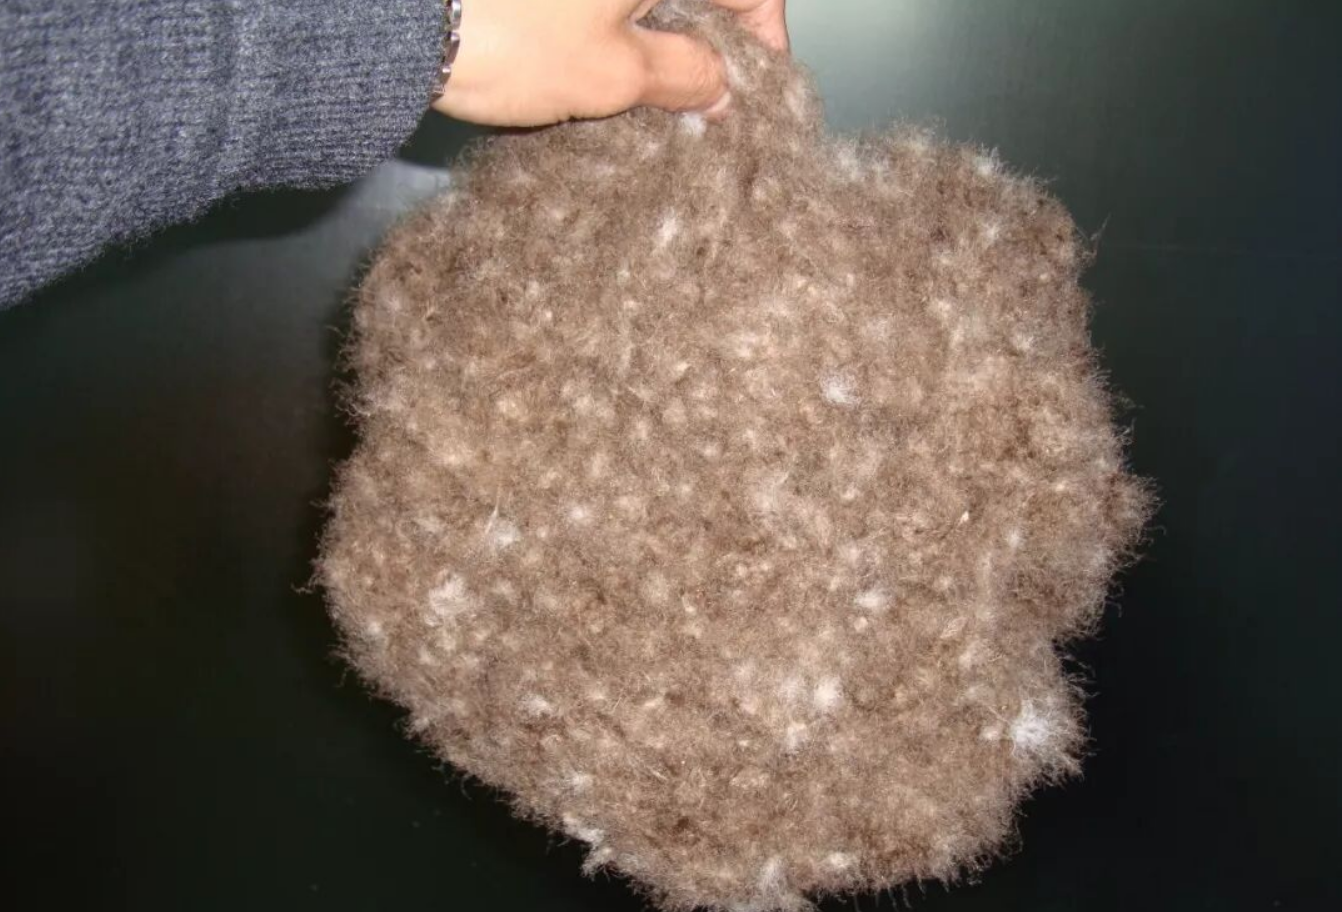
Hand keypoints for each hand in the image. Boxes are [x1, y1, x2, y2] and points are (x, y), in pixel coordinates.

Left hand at [430, 0, 788, 126]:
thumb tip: (720, 86)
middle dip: (707, 38)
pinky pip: (603, 1)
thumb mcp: (614, 74)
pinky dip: (614, 24)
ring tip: (653, 96)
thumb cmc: (507, 38)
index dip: (764, 39)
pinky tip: (603, 67)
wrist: (400, 23)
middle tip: (707, 101)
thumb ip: (684, 76)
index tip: (759, 87)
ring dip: (658, 34)